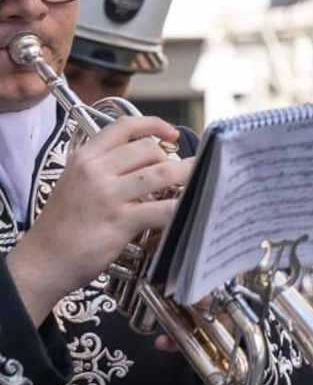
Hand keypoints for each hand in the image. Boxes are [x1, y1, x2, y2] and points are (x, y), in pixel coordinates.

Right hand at [6, 116, 191, 322]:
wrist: (43, 260)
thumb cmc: (63, 226)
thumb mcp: (75, 184)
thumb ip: (106, 169)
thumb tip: (149, 164)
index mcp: (84, 158)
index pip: (124, 126)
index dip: (154, 124)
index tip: (172, 133)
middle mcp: (95, 171)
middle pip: (149, 149)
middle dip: (172, 160)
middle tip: (180, 175)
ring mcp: (108, 195)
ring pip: (162, 173)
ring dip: (187, 177)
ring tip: (196, 183)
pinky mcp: (119, 221)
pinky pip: (162, 208)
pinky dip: (181, 207)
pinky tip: (187, 210)